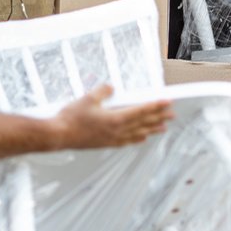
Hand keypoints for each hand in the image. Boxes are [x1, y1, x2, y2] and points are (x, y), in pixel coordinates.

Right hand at [52, 84, 172, 149]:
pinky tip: (142, 139)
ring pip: (138, 133)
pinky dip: (137, 139)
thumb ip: (102, 92)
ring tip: (163, 128)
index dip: (156, 106)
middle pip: (143, 123)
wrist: (59, 135)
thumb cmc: (71, 118)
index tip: (167, 103)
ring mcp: (113, 139)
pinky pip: (127, 142)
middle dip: (159, 118)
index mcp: (116, 118)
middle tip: (172, 115)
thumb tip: (111, 87)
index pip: (141, 111)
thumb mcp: (87, 99)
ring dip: (152, 130)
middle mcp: (118, 130)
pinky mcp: (106, 144)